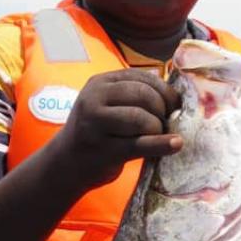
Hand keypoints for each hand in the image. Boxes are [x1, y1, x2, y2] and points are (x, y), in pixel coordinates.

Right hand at [54, 69, 182, 186]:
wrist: (65, 164)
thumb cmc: (96, 132)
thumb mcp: (107, 105)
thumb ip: (133, 96)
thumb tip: (175, 96)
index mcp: (100, 83)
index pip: (141, 77)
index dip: (165, 90)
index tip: (175, 104)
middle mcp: (94, 99)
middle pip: (143, 95)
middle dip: (163, 108)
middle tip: (167, 122)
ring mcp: (96, 125)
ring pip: (142, 118)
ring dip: (159, 128)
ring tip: (159, 135)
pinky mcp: (104, 150)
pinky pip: (140, 144)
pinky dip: (161, 144)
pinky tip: (176, 144)